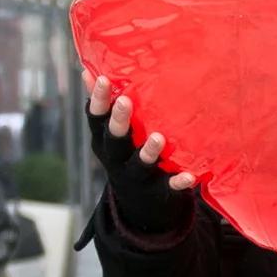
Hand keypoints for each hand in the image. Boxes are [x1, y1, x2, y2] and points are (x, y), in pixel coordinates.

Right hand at [86, 72, 195, 192]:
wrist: (137, 204)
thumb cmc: (124, 153)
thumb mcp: (109, 133)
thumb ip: (103, 105)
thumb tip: (87, 71)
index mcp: (103, 140)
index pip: (96, 118)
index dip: (97, 100)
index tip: (102, 79)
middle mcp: (116, 158)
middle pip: (114, 140)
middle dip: (118, 122)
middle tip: (124, 101)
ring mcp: (136, 176)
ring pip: (140, 164)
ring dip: (148, 151)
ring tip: (158, 137)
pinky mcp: (157, 190)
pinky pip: (168, 186)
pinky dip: (177, 182)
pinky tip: (189, 176)